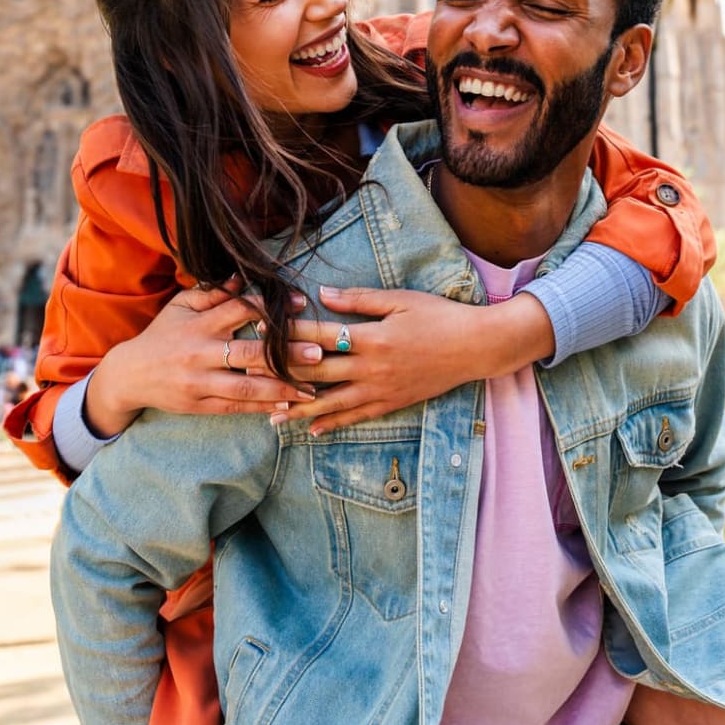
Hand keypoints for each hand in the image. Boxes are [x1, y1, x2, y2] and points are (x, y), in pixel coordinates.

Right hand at [83, 279, 321, 437]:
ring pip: (245, 386)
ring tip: (312, 389)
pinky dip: (260, 406)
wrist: (129, 375)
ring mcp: (199, 382)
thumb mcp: (181, 307)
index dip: (272, 307)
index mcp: (199, 324)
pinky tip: (284, 404)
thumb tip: (241, 276)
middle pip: (250, 352)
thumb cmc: (162, 335)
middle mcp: (200, 353)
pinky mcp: (198, 405)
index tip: (302, 304)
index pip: (241, 311)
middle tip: (320, 353)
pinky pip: (234, 407)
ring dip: (281, 388)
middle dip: (287, 354)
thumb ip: (212, 293)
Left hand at [274, 286, 555, 434]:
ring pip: (330, 403)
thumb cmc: (439, 316)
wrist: (476, 347)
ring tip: (271, 415)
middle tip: (248, 377)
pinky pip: (356, 417)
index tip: (259, 332)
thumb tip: (322, 293)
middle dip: (280, 375)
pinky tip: (311, 431)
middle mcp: (370, 366)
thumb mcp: (399, 300)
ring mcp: (380, 389)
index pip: (317, 335)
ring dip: (298, 409)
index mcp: (370, 336)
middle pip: (315, 372)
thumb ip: (358, 299)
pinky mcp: (391, 403)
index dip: (286, 334)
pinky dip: (332, 424)